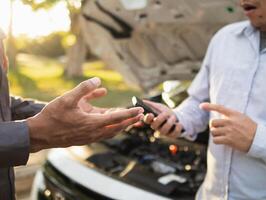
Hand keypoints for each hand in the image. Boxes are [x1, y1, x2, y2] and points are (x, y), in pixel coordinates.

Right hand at [27, 77, 143, 151]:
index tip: (140, 109)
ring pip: (111, 132)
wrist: (40, 134)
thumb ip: (84, 89)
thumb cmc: (53, 116)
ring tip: (129, 119)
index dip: (129, 113)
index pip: (117, 117)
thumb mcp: (67, 98)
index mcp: (92, 123)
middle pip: (118, 127)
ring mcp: (90, 138)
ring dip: (121, 125)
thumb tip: (98, 80)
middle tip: (140, 115)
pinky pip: (103, 134)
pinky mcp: (86, 139)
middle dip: (130, 120)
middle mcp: (94, 132)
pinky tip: (110, 121)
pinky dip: (111, 128)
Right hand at [143, 100, 182, 137]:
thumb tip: (143, 101)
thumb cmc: (166, 112)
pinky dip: (177, 128)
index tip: (151, 114)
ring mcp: (164, 132)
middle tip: (166, 113)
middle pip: (154, 126)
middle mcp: (157, 127)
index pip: (147, 120)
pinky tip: (179, 123)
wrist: (177, 117)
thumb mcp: (160, 107)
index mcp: (152, 120)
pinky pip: (174, 134)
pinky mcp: (172, 135)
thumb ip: (152, 104)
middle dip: (160, 119)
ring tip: (173, 116)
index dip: (147, 118)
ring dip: (169, 122)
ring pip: (164, 130)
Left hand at [200, 102, 256, 151]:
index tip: (201, 106)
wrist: (258, 139)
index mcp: (234, 114)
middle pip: (213, 122)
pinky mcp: (229, 140)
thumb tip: (220, 116)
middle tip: (219, 130)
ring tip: (223, 136)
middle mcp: (230, 121)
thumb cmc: (250, 128)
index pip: (219, 108)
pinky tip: (222, 141)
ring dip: (216, 134)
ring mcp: (229, 131)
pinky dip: (217, 141)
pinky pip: (215, 140)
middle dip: (214, 127)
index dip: (209, 106)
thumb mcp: (242, 117)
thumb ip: (231, 116)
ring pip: (213, 131)